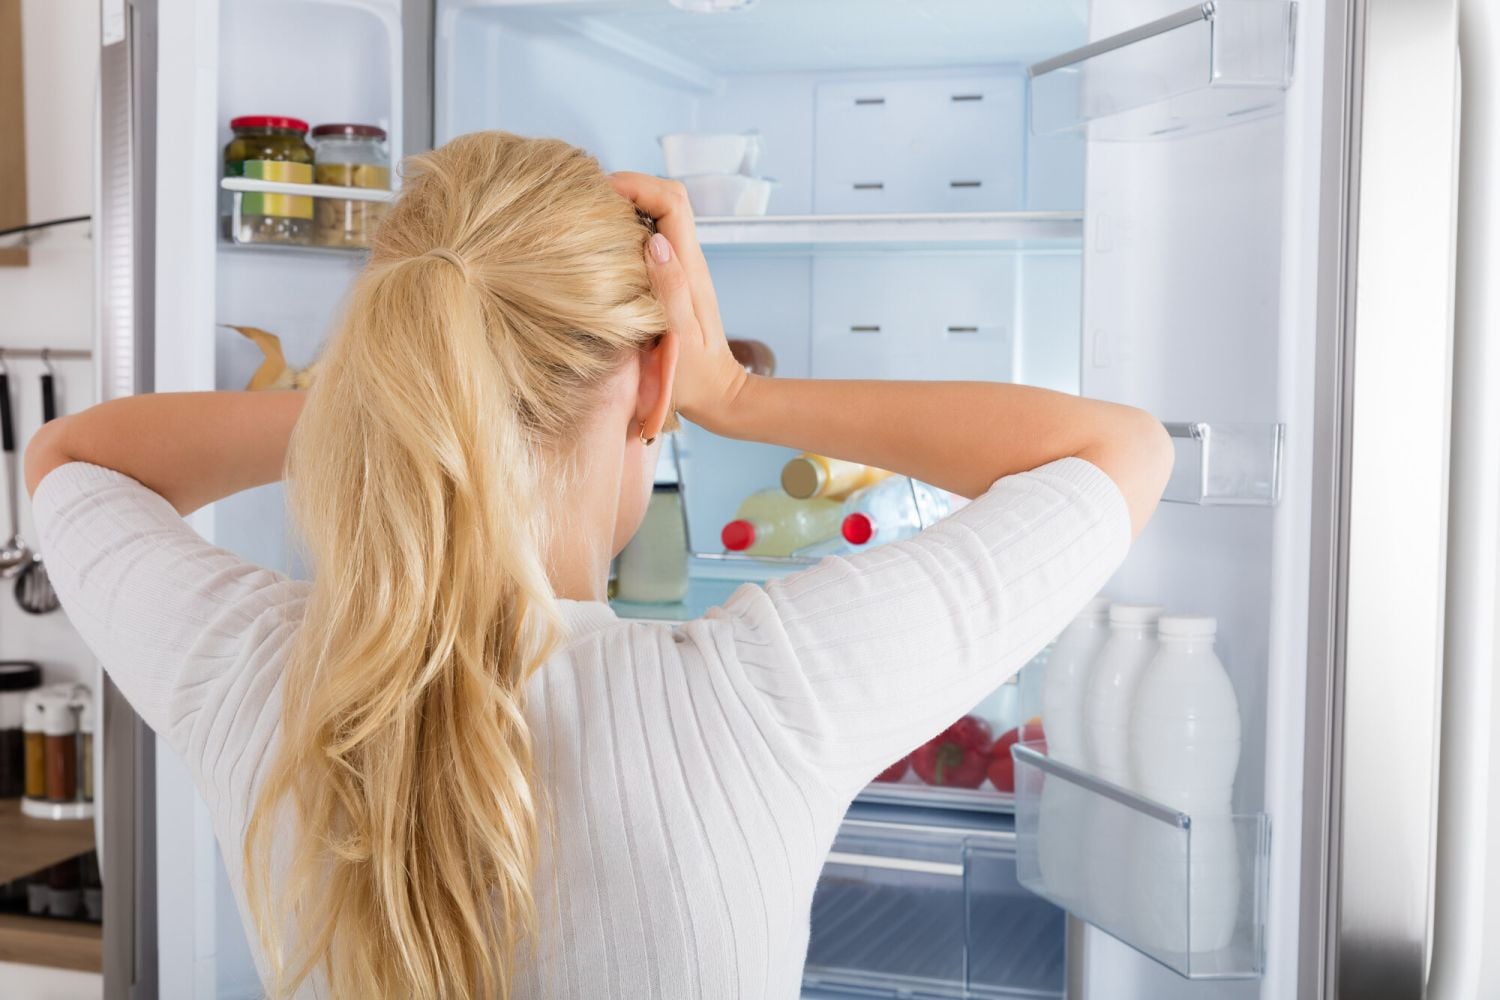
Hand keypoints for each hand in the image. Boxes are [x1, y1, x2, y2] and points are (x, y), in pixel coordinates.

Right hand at [608, 172, 747, 431]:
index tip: (600, 190)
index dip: (637, 185)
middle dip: (631, 185)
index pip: (672, 201)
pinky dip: (629, 228)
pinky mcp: (673, 279)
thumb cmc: (693, 377)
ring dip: (630, 204)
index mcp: (689, 269)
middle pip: (668, 196)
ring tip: (591, 213)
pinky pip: (654, 236)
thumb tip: (656, 240)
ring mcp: (682, 268)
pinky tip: (604, 243)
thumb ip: (669, 289)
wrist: (716, 396)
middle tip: (590, 196)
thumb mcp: (678, 338)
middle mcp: (688, 260)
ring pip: (661, 214)